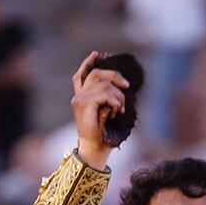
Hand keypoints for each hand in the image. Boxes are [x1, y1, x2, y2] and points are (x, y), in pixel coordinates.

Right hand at [70, 51, 128, 169]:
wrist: (96, 150)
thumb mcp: (107, 110)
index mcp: (81, 96)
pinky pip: (105, 93)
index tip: (98, 54)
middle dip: (115, 76)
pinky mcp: (84, 104)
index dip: (88, 62)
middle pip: (97, 73)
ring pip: (104, 84)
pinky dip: (115, 101)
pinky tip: (117, 111)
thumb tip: (121, 83)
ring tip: (120, 109)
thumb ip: (108, 96)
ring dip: (119, 96)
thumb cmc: (104, 134)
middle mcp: (78, 96)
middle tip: (127, 86)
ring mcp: (79, 100)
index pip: (81, 74)